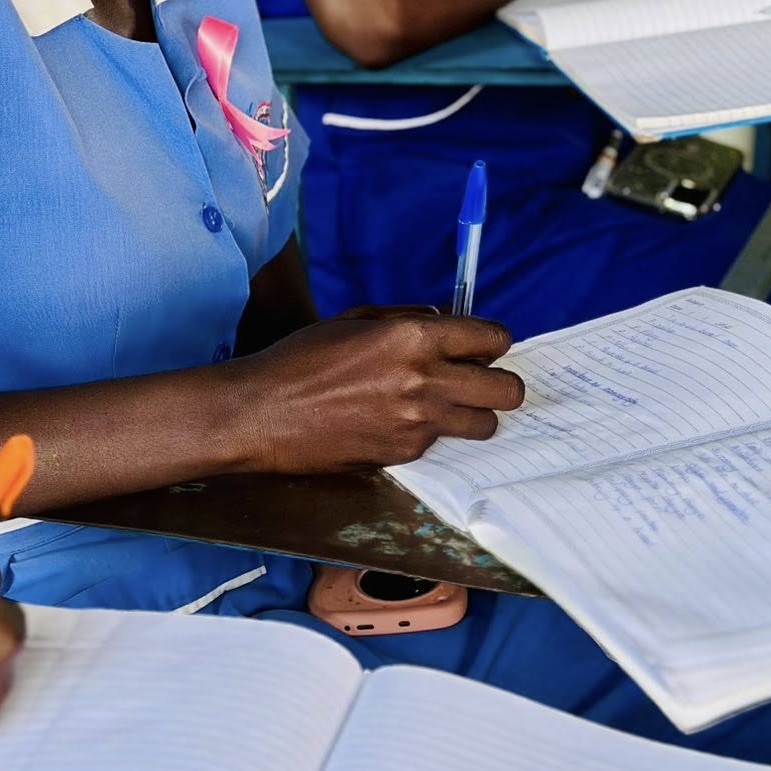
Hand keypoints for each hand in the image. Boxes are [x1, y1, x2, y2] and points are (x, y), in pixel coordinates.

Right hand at [233, 306, 524, 470]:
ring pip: (484, 424)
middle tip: (481, 380)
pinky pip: (441, 442)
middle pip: (506, 390)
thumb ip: (406, 316)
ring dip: (474, 413)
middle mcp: (425, 380)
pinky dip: (431, 432)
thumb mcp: (354, 318)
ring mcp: (418, 423)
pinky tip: (398, 421)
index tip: (486, 346)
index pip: (491, 338)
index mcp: (413, 336)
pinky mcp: (405, 454)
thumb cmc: (302, 358)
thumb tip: (444, 319)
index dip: (494, 341)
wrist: (265, 412)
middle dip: (502, 384)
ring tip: (446, 405)